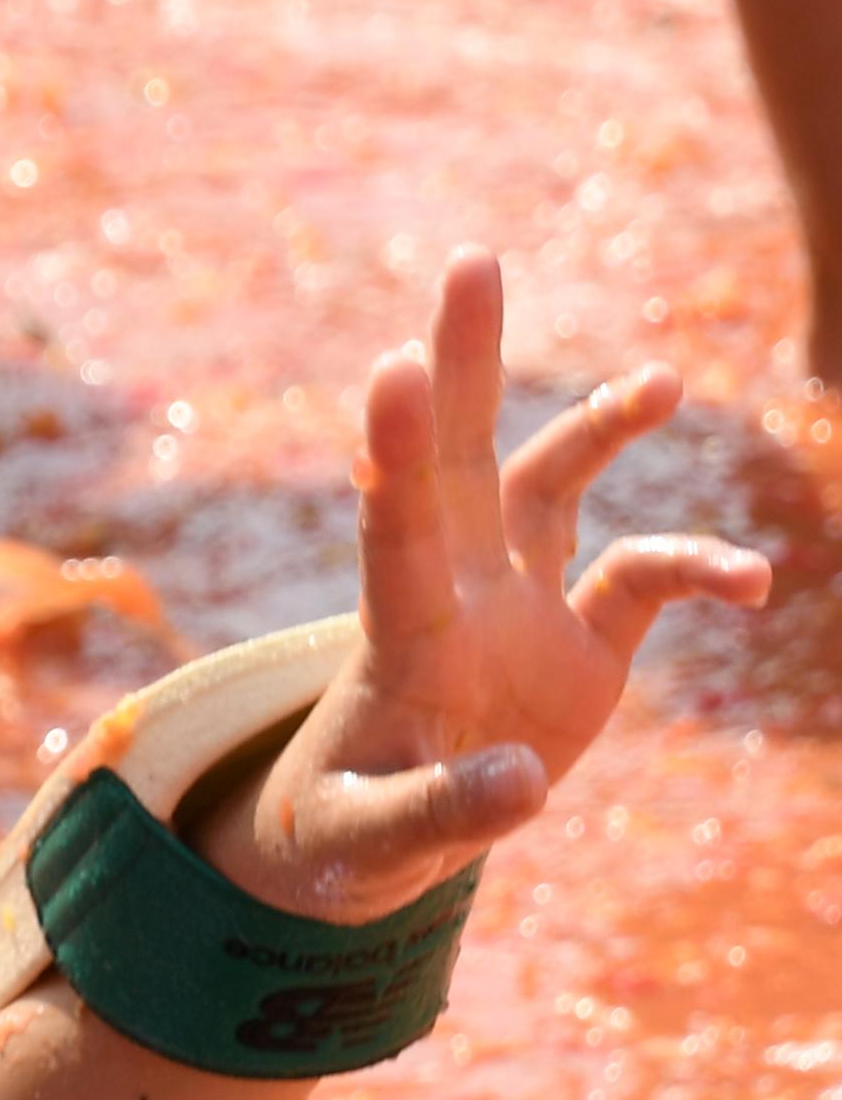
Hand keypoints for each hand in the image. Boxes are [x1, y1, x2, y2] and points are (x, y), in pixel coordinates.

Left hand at [196, 252, 767, 922]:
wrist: (367, 839)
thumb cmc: (342, 833)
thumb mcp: (369, 842)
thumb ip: (440, 814)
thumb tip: (527, 783)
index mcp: (396, 638)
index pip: (392, 530)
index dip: (396, 455)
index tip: (394, 371)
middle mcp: (454, 594)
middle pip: (456, 455)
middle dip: (464, 362)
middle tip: (474, 257)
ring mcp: (515, 608)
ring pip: (548, 486)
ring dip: (597, 427)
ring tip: (662, 383)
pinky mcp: (575, 644)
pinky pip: (641, 581)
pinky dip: (697, 569)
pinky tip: (757, 583)